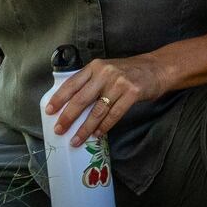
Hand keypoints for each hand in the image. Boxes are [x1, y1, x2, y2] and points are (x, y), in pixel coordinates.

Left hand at [45, 53, 170, 145]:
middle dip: (68, 117)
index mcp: (95, 66)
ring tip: (76, 140)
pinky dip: (104, 126)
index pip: (72, 83)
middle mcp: (105, 73)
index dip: (59, 98)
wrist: (157, 68)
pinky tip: (97, 134)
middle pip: (81, 99)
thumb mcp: (106, 69)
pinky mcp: (132, 93)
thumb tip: (71, 104)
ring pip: (97, 110)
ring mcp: (119, 83)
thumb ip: (91, 82)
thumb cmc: (129, 71)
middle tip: (59, 130)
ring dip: (85, 128)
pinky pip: (114, 114)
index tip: (49, 111)